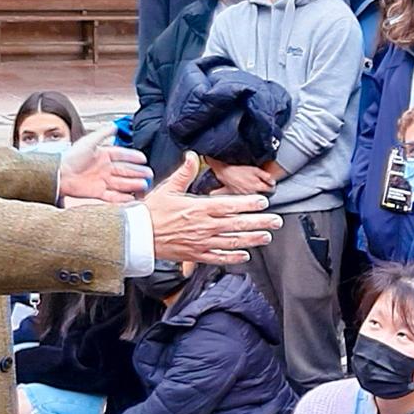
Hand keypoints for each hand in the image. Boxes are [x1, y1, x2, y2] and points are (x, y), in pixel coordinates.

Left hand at [58, 125, 150, 202]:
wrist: (58, 174)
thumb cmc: (71, 156)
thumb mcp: (88, 141)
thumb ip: (103, 134)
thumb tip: (115, 125)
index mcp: (103, 155)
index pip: (122, 155)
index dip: (133, 157)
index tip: (144, 158)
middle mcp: (104, 168)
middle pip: (125, 170)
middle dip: (137, 172)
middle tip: (149, 174)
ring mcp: (102, 181)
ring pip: (122, 183)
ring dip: (133, 184)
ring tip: (144, 185)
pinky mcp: (97, 192)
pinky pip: (113, 196)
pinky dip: (122, 198)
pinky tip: (132, 197)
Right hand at [144, 154, 282, 265]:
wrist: (136, 235)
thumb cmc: (150, 212)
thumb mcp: (168, 188)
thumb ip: (184, 173)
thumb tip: (192, 155)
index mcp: (199, 208)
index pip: (230, 205)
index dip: (249, 204)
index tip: (264, 202)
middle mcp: (204, 226)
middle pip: (238, 224)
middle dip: (260, 223)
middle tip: (277, 222)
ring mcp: (201, 242)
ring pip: (232, 242)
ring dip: (252, 240)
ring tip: (266, 237)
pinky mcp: (195, 255)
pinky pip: (218, 258)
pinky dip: (233, 258)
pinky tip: (245, 256)